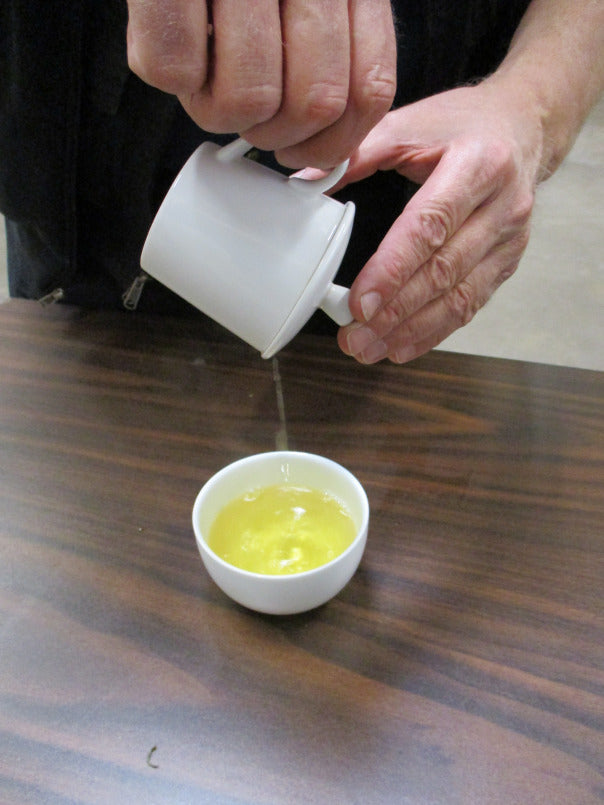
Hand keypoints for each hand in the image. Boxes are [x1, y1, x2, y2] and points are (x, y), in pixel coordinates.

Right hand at [126, 0, 396, 168]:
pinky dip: (171, 73)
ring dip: (219, 108)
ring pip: (248, 98)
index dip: (333, 142)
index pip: (369, 90)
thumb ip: (334, 46)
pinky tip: (175, 46)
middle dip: (273, 134)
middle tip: (248, 115)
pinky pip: (175, 68)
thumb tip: (323, 139)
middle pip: (312, 103)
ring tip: (206, 75)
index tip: (305, 153)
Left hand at [330, 81, 544, 363]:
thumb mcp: (410, 123)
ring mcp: (509, 239)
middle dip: (396, 312)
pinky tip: (402, 346)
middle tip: (355, 337)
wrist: (522, 126)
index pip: (430, 225)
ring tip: (370, 349)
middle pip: (444, 271)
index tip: (360, 303)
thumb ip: (357, 152)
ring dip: (412, 330)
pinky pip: (470, 304)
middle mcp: (502, 206)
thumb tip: (304, 182)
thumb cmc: (462, 125)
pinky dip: (434, 330)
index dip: (393, 269)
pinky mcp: (507, 262)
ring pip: (460, 297)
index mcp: (478, 164)